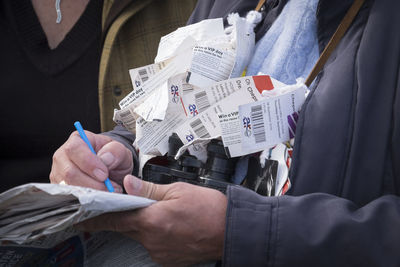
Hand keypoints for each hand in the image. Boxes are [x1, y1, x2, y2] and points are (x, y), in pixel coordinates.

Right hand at [50, 130, 132, 192]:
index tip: (104, 174)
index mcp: (77, 140)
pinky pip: (69, 197)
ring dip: (91, 192)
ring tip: (109, 192)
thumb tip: (105, 158)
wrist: (111, 170)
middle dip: (92, 183)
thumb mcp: (120, 151)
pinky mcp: (60, 189)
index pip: (75, 149)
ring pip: (69, 187)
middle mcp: (63, 156)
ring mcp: (59, 173)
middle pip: (69, 172)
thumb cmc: (113, 157)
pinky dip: (87, 199)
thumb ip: (115, 151)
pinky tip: (99, 197)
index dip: (89, 163)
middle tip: (110, 188)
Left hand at [77, 176, 226, 265]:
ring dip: (144, 225)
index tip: (81, 215)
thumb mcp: (179, 190)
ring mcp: (160, 253)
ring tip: (164, 214)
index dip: (96, 216)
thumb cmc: (209, 208)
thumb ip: (150, 189)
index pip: (115, 218)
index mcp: (152, 220)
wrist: (232, 231)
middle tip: (129, 206)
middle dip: (124, 216)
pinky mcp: (168, 260)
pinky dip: (156, 234)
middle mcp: (152, 240)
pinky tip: (172, 226)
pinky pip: (153, 245)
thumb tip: (127, 184)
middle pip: (127, 227)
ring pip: (141, 236)